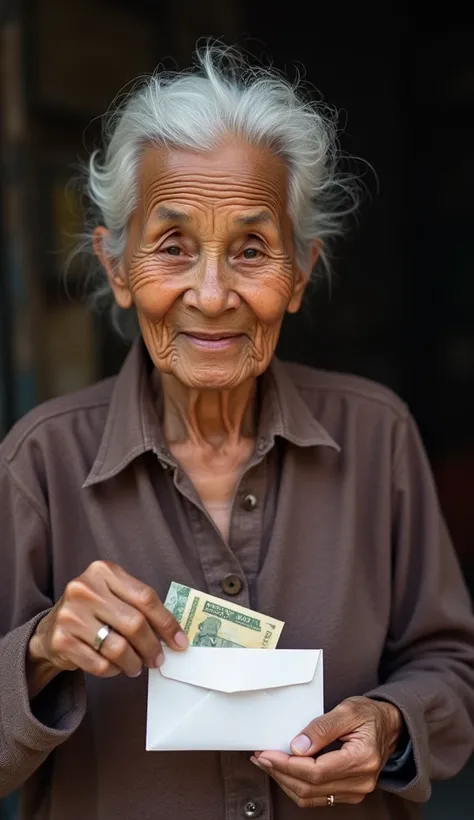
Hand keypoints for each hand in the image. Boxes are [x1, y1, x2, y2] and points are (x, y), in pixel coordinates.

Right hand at [27, 561, 186, 691]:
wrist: (49, 629)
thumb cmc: (92, 611)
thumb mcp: (112, 595)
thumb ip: (139, 606)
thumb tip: (175, 635)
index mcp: (103, 571)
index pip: (145, 597)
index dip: (167, 622)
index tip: (180, 641)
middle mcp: (84, 589)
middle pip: (134, 623)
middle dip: (152, 646)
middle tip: (158, 659)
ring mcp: (71, 614)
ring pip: (119, 648)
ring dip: (134, 662)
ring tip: (136, 666)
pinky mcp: (62, 640)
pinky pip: (100, 664)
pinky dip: (114, 670)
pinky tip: (115, 667)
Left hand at [251, 696, 402, 807]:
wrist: (389, 726)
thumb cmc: (369, 715)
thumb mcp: (347, 710)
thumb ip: (322, 727)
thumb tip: (297, 746)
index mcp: (362, 758)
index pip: (316, 772)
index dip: (287, 765)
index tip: (267, 753)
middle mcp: (361, 781)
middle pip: (310, 788)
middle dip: (280, 773)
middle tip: (261, 757)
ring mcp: (355, 791)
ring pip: (310, 797)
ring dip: (284, 781)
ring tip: (267, 763)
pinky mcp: (348, 794)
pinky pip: (317, 798)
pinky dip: (296, 786)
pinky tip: (283, 771)